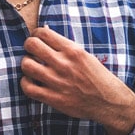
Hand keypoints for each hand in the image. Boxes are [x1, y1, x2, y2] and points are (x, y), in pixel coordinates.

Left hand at [20, 25, 134, 134]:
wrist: (108, 101)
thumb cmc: (97, 76)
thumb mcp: (84, 55)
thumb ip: (65, 47)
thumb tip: (45, 35)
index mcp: (72, 50)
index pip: (43, 33)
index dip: (36, 34)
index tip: (37, 39)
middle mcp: (64, 64)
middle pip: (32, 45)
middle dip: (29, 46)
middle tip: (32, 51)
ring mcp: (57, 81)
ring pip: (27, 65)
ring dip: (27, 64)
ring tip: (32, 66)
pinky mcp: (54, 98)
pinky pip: (28, 88)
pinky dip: (26, 83)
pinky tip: (32, 81)